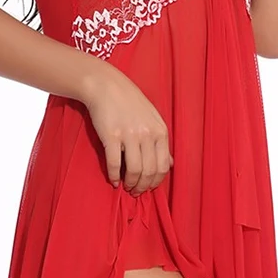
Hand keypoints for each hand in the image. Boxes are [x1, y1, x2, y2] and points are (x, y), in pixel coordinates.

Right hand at [82, 68, 172, 195]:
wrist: (107, 86)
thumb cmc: (130, 102)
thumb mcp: (153, 118)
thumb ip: (161, 141)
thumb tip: (170, 163)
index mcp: (160, 131)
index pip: (164, 166)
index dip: (156, 182)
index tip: (148, 188)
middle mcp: (147, 134)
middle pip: (149, 171)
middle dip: (143, 187)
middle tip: (136, 192)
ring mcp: (129, 135)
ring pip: (134, 170)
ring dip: (130, 184)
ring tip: (126, 187)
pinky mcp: (111, 136)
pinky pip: (114, 163)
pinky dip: (114, 176)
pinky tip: (113, 180)